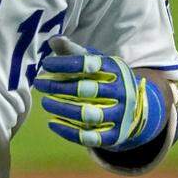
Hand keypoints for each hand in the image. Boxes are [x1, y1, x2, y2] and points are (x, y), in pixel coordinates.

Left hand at [33, 37, 165, 150]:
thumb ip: (75, 51)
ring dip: (62, 109)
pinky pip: (90, 137)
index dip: (65, 63)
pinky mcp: (114, 136)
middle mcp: (121, 92)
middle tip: (39, 83)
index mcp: (115, 70)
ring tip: (45, 102)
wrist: (138, 109)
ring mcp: (120, 115)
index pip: (89, 64)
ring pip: (88, 114)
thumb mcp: (97, 62)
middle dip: (59, 86)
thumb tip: (54, 40)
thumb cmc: (106, 79)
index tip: (46, 64)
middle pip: (87, 90)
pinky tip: (52, 123)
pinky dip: (69, 132)